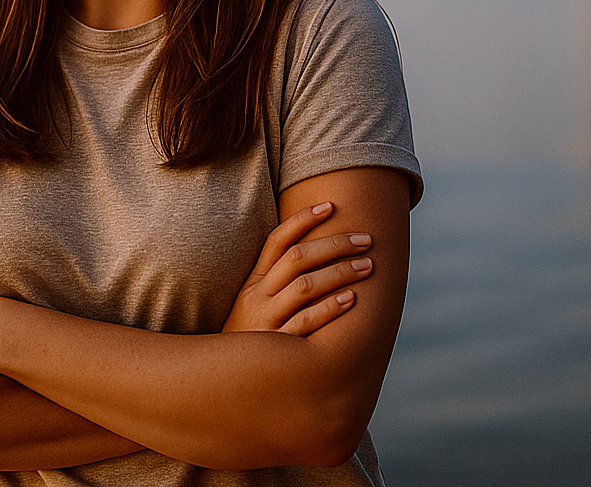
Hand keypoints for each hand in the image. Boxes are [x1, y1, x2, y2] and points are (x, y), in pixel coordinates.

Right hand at [221, 202, 373, 336]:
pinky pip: (306, 323)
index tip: (331, 205)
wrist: (222, 384)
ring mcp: (266, 322)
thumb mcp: (253, 308)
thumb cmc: (250, 341)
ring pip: (304, 287)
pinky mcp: (277, 349)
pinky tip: (351, 299)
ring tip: (368, 265)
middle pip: (297, 259)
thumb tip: (315, 255)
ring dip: (339, 272)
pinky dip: (329, 308)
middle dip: (334, 244)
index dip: (302, 220)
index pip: (276, 241)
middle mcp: (257, 298)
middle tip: (366, 239)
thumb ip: (276, 284)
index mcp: (252, 283)